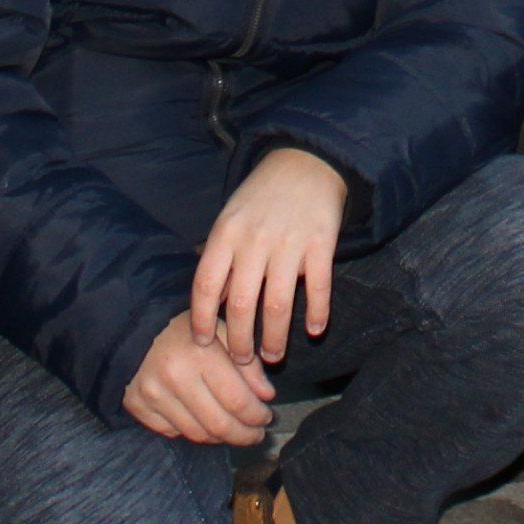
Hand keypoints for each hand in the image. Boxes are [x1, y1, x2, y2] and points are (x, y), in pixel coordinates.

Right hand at [123, 310, 274, 444]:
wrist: (132, 328)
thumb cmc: (184, 329)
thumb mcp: (221, 332)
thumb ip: (247, 363)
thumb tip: (266, 397)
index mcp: (200, 353)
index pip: (237, 400)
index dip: (257, 416)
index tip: (267, 418)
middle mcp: (174, 377)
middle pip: (219, 424)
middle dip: (244, 435)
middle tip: (257, 434)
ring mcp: (153, 395)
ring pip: (198, 434)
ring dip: (222, 439)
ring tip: (235, 432)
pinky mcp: (137, 407)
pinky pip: (174, 433)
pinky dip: (194, 433)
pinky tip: (205, 425)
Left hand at [193, 147, 347, 364]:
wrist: (306, 161)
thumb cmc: (261, 197)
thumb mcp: (229, 218)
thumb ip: (218, 258)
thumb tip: (205, 304)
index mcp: (225, 234)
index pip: (205, 286)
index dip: (201, 320)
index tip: (203, 344)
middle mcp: (254, 241)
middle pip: (240, 305)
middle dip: (239, 342)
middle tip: (243, 362)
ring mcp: (289, 243)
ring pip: (277, 305)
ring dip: (274, 339)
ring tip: (273, 356)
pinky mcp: (321, 243)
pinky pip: (319, 287)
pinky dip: (317, 313)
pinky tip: (314, 331)